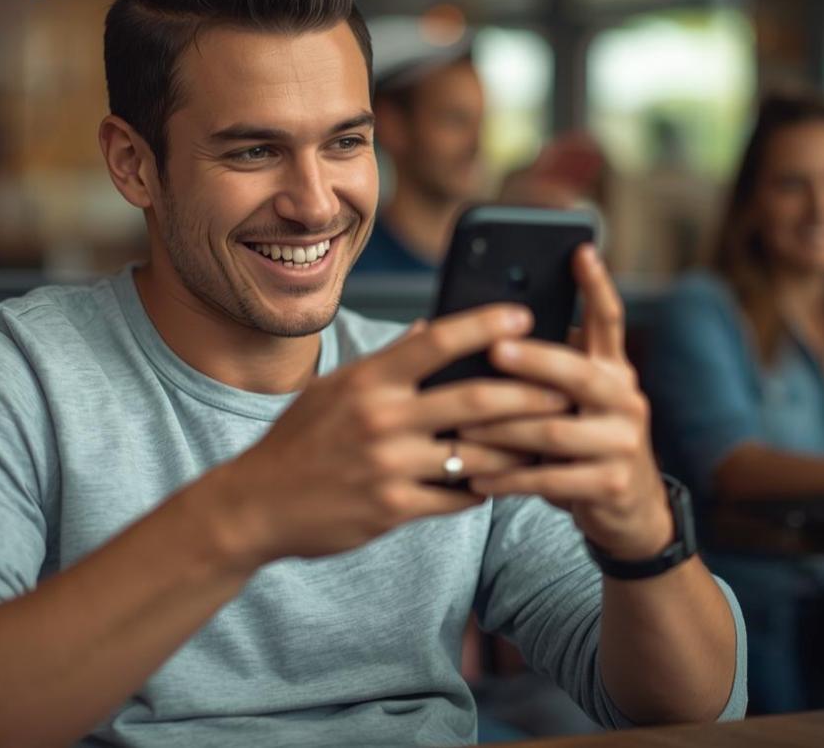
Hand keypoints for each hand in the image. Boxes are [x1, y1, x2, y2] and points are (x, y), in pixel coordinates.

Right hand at [209, 305, 570, 565]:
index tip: (524, 314)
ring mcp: (389, 465)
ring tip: (553, 439)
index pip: (436, 340)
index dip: (485, 324)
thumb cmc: (300, 440)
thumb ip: (387, 363)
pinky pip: (457, 496)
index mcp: (368, 380)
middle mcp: (381, 418)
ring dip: (520, 447)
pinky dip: (486, 487)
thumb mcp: (335, 390)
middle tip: (567, 389)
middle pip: (476, 398)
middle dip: (530, 393)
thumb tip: (432, 328)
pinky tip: (506, 481)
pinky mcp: (393, 508)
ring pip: (477, 453)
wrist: (255, 504)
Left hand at [459, 245, 672, 560]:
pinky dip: (509, 477)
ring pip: (555, 431)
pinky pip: (551, 479)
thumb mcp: (573, 405)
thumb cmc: (581, 447)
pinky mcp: (611, 485)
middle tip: (494, 350)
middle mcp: (625, 399)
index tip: (578, 249)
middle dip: (534, 360)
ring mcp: (623, 443)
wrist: (628, 514)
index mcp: (612, 371)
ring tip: (461, 428)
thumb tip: (481, 339)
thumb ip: (548, 375)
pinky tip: (475, 475)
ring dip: (503, 429)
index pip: (609, 319)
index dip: (596, 284)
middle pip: (578, 373)